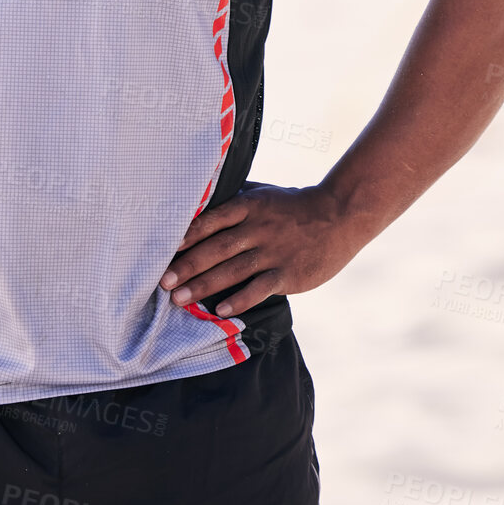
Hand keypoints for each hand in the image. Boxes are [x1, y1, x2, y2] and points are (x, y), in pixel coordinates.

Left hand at [159, 184, 355, 317]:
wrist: (340, 214)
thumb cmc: (295, 205)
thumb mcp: (264, 193)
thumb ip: (235, 198)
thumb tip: (202, 198)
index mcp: (249, 206)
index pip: (211, 220)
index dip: (186, 235)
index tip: (164, 250)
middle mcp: (258, 228)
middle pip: (216, 248)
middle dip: (188, 266)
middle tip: (163, 282)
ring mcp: (274, 251)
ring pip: (233, 270)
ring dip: (204, 286)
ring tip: (180, 300)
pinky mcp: (289, 273)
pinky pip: (260, 288)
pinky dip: (239, 300)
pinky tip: (221, 311)